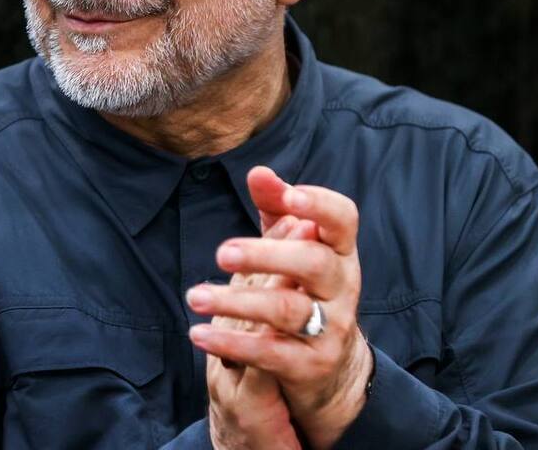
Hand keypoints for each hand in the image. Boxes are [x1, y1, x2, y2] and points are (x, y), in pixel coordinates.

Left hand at [187, 167, 371, 449]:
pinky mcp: (311, 364)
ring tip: (195, 296)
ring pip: (288, 310)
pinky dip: (231, 343)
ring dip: (236, 301)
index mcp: (339, 250)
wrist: (329, 364)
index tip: (289, 196)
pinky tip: (198, 333)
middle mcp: (343, 287)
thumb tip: (259, 172)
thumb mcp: (291, 245)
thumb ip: (276, 207)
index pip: (343, 219)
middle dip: (266, 254)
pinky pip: (271, 353)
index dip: (320, 204)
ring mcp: (332, 328)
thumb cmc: (301, 287)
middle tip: (222, 253)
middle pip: (313, 263)